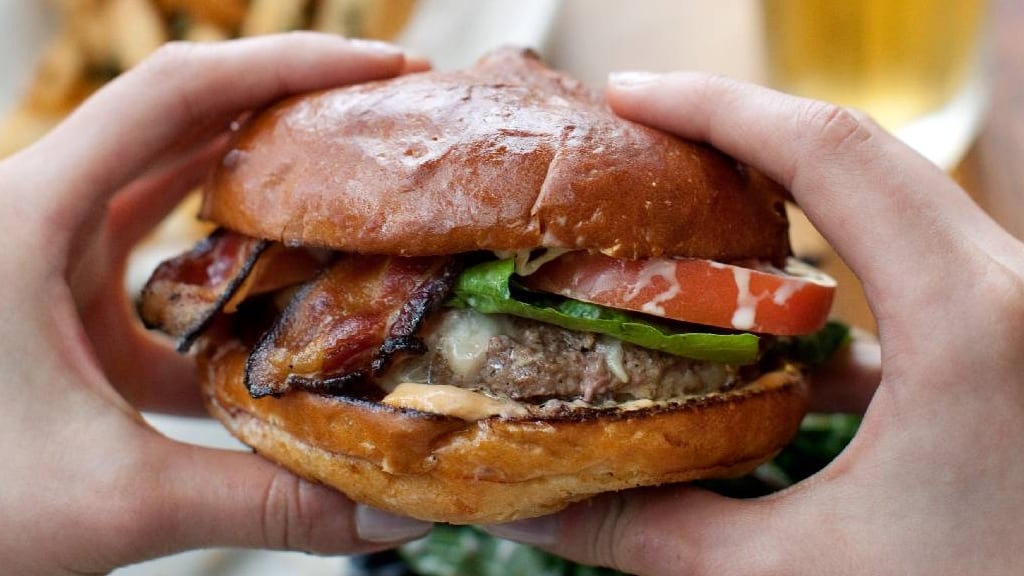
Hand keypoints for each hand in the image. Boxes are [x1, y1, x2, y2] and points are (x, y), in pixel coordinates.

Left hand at [0, 34, 432, 574]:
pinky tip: (275, 303)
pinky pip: (153, 257)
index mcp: (31, 216)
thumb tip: (389, 523)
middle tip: (387, 120)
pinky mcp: (52, 301)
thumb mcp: (111, 499)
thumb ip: (258, 506)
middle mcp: (38, 213)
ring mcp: (43, 255)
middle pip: (185, 119)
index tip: (386, 71)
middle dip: (292, 107)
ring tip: (350, 191)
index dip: (291, 63)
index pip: (179, 93)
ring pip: (169, 185)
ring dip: (258, 184)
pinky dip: (220, 267)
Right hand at [487, 72, 1023, 573]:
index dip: (714, 107)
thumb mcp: (804, 572)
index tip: (627, 95)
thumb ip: (659, 535)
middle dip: (741, 130)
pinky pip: (917, 257)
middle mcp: (1012, 285)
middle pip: (860, 150)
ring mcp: (1021, 302)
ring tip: (693, 206)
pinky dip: (839, 259)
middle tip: (642, 134)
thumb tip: (534, 514)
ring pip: (893, 197)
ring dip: (789, 192)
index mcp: (971, 320)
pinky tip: (778, 323)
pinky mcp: (1014, 331)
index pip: (828, 152)